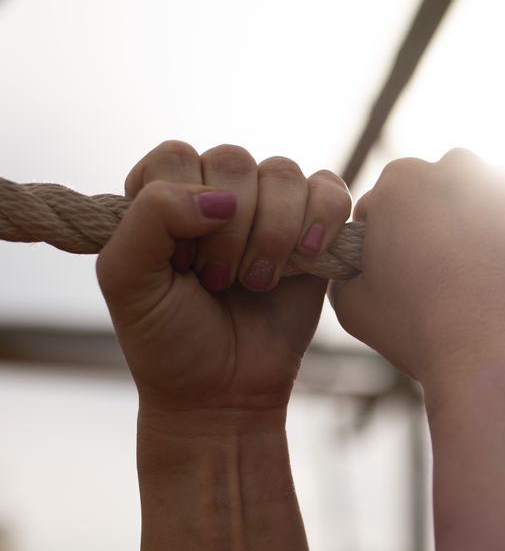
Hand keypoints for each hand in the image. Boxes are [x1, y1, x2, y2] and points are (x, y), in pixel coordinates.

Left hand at [96, 141, 350, 425]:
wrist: (225, 393)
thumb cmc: (169, 340)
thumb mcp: (128, 280)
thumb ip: (149, 218)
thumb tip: (220, 196)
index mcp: (163, 197)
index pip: (176, 157)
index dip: (182, 204)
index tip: (179, 261)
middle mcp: (217, 194)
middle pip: (234, 161)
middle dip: (230, 229)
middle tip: (218, 281)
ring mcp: (270, 209)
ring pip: (283, 173)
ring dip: (273, 233)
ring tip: (257, 282)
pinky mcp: (315, 229)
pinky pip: (330, 189)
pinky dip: (323, 217)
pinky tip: (305, 257)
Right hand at [329, 148, 504, 384]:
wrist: (496, 356)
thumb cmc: (421, 334)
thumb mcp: (352, 306)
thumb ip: (345, 268)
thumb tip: (355, 259)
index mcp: (399, 183)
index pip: (396, 197)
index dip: (403, 232)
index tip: (417, 266)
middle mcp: (454, 165)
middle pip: (448, 186)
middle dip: (450, 217)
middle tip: (460, 269)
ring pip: (497, 189)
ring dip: (496, 215)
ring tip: (500, 270)